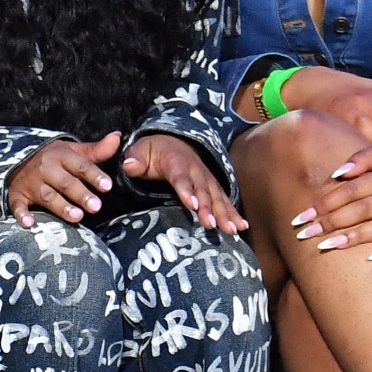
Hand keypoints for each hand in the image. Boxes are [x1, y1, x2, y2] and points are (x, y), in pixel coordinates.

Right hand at [6, 132, 120, 226]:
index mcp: (61, 155)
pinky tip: (29, 224)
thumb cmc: (53, 158)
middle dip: (81, 194)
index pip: (81, 166)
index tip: (107, 186)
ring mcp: (31, 183)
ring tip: (77, 217)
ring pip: (47, 196)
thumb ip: (96, 150)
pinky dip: (21, 214)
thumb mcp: (73, 151)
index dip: (94, 175)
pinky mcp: (17, 195)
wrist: (17, 159)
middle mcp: (46, 168)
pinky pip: (18, 205)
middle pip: (65, 183)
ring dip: (61, 206)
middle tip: (97, 207)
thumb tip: (118, 137)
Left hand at [120, 134, 245, 234]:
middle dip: (209, 208)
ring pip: (217, 196)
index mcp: (176, 161)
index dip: (187, 190)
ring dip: (225, 213)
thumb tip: (129, 165)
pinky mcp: (213, 187)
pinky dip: (234, 213)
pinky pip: (224, 200)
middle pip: (203, 190)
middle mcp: (196, 170)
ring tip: (232, 230)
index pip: (181, 177)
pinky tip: (242, 227)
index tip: (193, 205)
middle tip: (213, 225)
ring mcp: (206, 178)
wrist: (172, 141)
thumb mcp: (140, 150)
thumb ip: (134, 159)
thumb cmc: (153, 151)